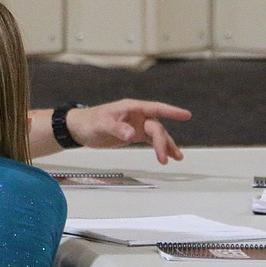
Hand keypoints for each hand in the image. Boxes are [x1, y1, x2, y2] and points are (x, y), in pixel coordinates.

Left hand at [68, 99, 191, 163]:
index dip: (171, 111)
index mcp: (132, 108)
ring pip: (157, 135)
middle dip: (162, 142)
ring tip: (176, 158)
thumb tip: (132, 134)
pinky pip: (151, 140)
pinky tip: (168, 156)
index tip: (186, 115)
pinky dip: (159, 148)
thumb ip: (117, 128)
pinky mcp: (134, 134)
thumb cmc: (90, 122)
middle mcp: (138, 115)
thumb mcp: (102, 124)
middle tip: (164, 158)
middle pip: (156, 127)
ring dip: (166, 146)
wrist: (80, 128)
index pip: (155, 108)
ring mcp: (137, 125)